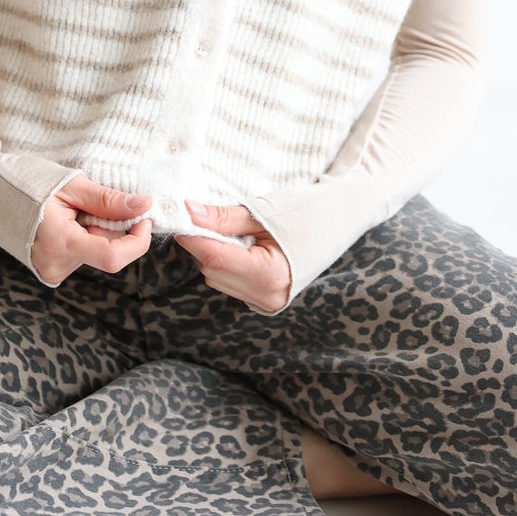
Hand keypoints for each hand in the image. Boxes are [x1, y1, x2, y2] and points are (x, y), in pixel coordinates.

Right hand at [30, 174, 152, 285]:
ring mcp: (52, 270)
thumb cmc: (27, 183)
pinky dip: (84, 236)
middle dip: (111, 226)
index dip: (137, 240)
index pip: (114, 257)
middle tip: (92, 202)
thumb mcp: (72, 185)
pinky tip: (66, 221)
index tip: (144, 217)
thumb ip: (108, 200)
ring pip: (96, 251)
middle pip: (106, 250)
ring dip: (96, 230)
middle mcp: (57, 265)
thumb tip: (144, 205)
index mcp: (62, 244)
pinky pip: (82, 253)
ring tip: (71, 210)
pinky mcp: (50, 270)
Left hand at [173, 201, 292, 313]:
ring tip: (240, 235)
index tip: (179, 217)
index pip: (214, 257)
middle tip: (213, 219)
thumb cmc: (304, 213)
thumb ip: (223, 217)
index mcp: (268, 274)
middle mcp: (266, 296)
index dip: (192, 237)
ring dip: (217, 255)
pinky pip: (230, 283)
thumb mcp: (262, 212)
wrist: (337, 223)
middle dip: (205, 244)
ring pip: (217, 278)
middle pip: (213, 269)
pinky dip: (228, 264)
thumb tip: (188, 213)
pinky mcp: (265, 302)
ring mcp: (266, 303)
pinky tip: (245, 249)